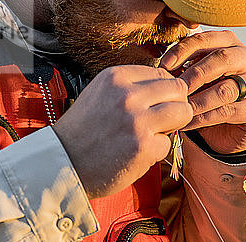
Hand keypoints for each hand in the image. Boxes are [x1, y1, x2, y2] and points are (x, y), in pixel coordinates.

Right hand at [53, 65, 192, 198]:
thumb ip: (131, 88)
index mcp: (116, 77)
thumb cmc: (83, 132)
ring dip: (172, 127)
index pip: (163, 74)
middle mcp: (127, 94)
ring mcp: (137, 120)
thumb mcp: (101, 94)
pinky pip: (168, 143)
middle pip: (179, 91)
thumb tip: (168, 87)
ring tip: (151, 136)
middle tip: (160, 122)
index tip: (155, 106)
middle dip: (175, 107)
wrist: (62, 163)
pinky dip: (156, 152)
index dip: (164, 93)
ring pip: (183, 113)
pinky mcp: (143, 145)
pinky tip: (135, 154)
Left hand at [160, 31, 245, 153]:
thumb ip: (186, 70)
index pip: (208, 39)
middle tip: (177, 88)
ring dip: (199, 100)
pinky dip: (204, 118)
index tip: (165, 65)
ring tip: (182, 109)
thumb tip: (165, 70)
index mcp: (231, 44)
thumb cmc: (210, 97)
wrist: (229, 130)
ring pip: (226, 89)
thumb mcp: (197, 80)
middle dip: (195, 74)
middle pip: (222, 58)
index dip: (184, 50)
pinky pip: (228, 112)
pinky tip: (188, 123)